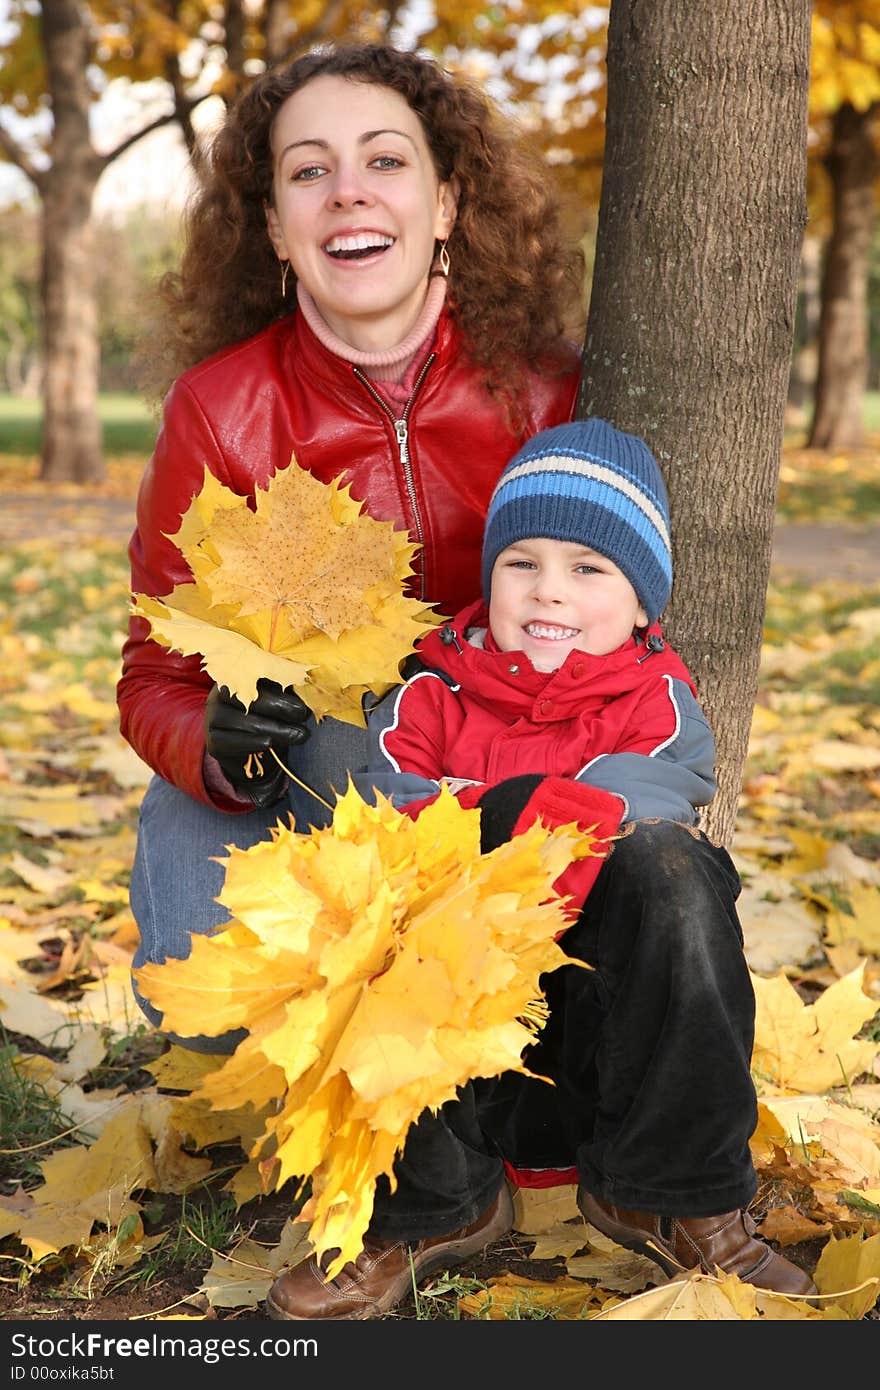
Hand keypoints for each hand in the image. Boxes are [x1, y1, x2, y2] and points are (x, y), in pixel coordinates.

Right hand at [205, 679, 310, 806]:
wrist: (253, 754)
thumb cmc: (269, 719)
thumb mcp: (278, 703)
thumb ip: (287, 693)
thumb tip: (308, 691)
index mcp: (236, 678)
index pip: (253, 676)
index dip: (277, 686)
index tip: (301, 700)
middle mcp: (219, 695)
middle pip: (244, 697)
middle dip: (277, 706)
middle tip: (302, 715)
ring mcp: (212, 718)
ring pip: (239, 720)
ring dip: (272, 728)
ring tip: (297, 734)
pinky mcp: (212, 741)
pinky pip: (229, 740)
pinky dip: (251, 742)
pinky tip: (269, 744)